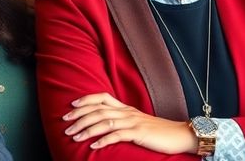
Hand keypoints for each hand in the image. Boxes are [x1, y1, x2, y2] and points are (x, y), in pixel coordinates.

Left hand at [63, 92, 197, 153]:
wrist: (179, 134)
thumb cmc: (157, 131)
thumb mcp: (137, 122)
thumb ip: (122, 120)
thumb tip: (105, 124)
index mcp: (126, 108)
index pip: (102, 98)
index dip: (86, 100)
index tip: (71, 106)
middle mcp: (127, 112)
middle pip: (98, 110)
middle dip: (80, 117)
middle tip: (65, 124)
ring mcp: (133, 122)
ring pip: (104, 122)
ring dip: (87, 129)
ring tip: (74, 137)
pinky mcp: (138, 133)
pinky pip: (117, 136)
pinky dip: (103, 140)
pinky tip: (93, 146)